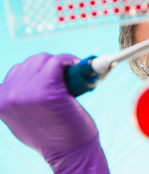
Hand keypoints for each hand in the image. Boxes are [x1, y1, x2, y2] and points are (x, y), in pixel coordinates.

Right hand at [0, 53, 109, 173]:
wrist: (70, 152)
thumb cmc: (53, 135)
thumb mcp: (25, 116)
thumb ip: (21, 97)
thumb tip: (32, 78)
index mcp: (0, 101)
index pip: (18, 71)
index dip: (39, 72)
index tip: (54, 76)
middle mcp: (9, 95)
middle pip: (32, 61)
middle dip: (51, 67)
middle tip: (67, 78)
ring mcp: (27, 92)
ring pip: (45, 59)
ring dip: (60, 65)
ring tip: (72, 80)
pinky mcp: (48, 90)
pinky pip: (58, 62)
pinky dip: (69, 61)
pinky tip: (77, 68)